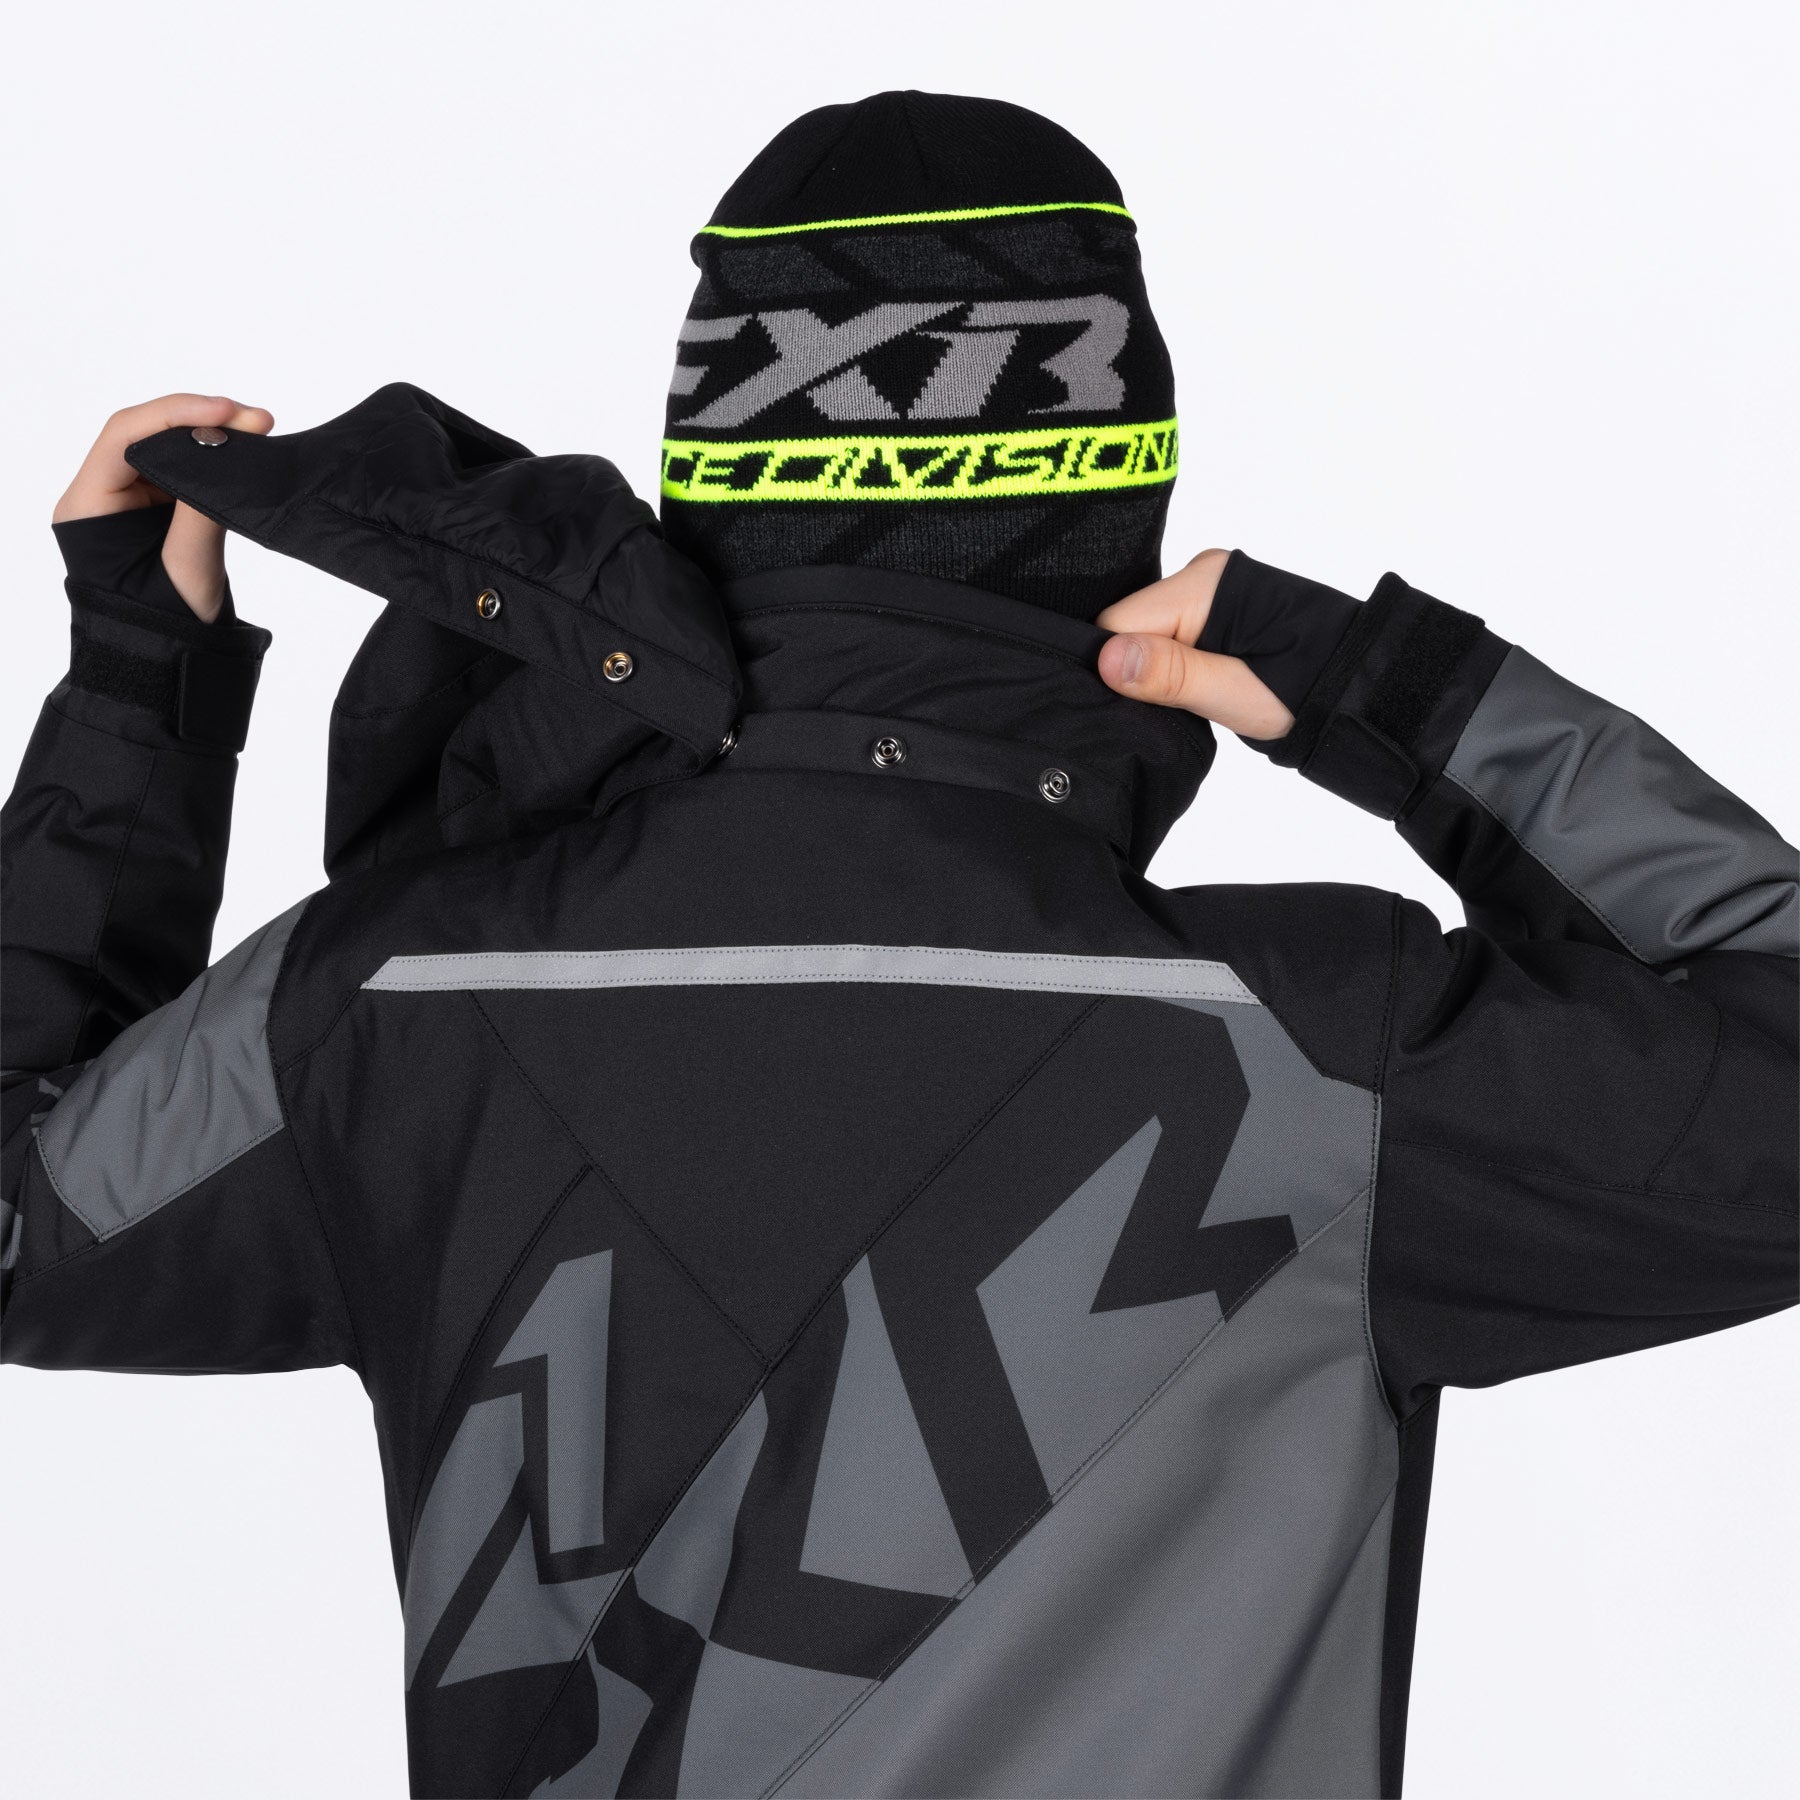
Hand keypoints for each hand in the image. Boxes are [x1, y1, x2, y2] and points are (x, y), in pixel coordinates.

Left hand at [54, 395, 273, 622]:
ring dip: (211, 436)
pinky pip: (181, 470)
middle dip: (199, 420)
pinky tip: (244, 451)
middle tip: (256, 418)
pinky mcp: (156, 511)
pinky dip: (213, 458)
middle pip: (144, 434)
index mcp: (87, 508)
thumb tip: (227, 451)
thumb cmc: (163, 628)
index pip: (123, 437)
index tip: (226, 411)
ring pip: (165, 448)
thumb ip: (201, 509)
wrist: (167, 669)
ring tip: (258, 430)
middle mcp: (100, 496)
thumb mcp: (185, 568)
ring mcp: (128, 502)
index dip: (175, 415)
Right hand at [1096, 549, 1293, 739]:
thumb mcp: (1233, 693)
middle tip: (1176, 704)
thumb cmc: (1303, 689)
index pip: (1116, 622)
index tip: (1142, 702)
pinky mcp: (1216, 606)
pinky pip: (1169, 633)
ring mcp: (1208, 588)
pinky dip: (1173, 663)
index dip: (1114, 668)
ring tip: (1193, 696)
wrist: (1356, 683)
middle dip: (1138, 669)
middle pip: (1129, 625)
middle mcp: (1200, 574)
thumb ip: (1170, 674)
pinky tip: (1197, 683)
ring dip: (1157, 670)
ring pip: (1147, 632)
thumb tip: (1106, 658)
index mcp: (1202, 584)